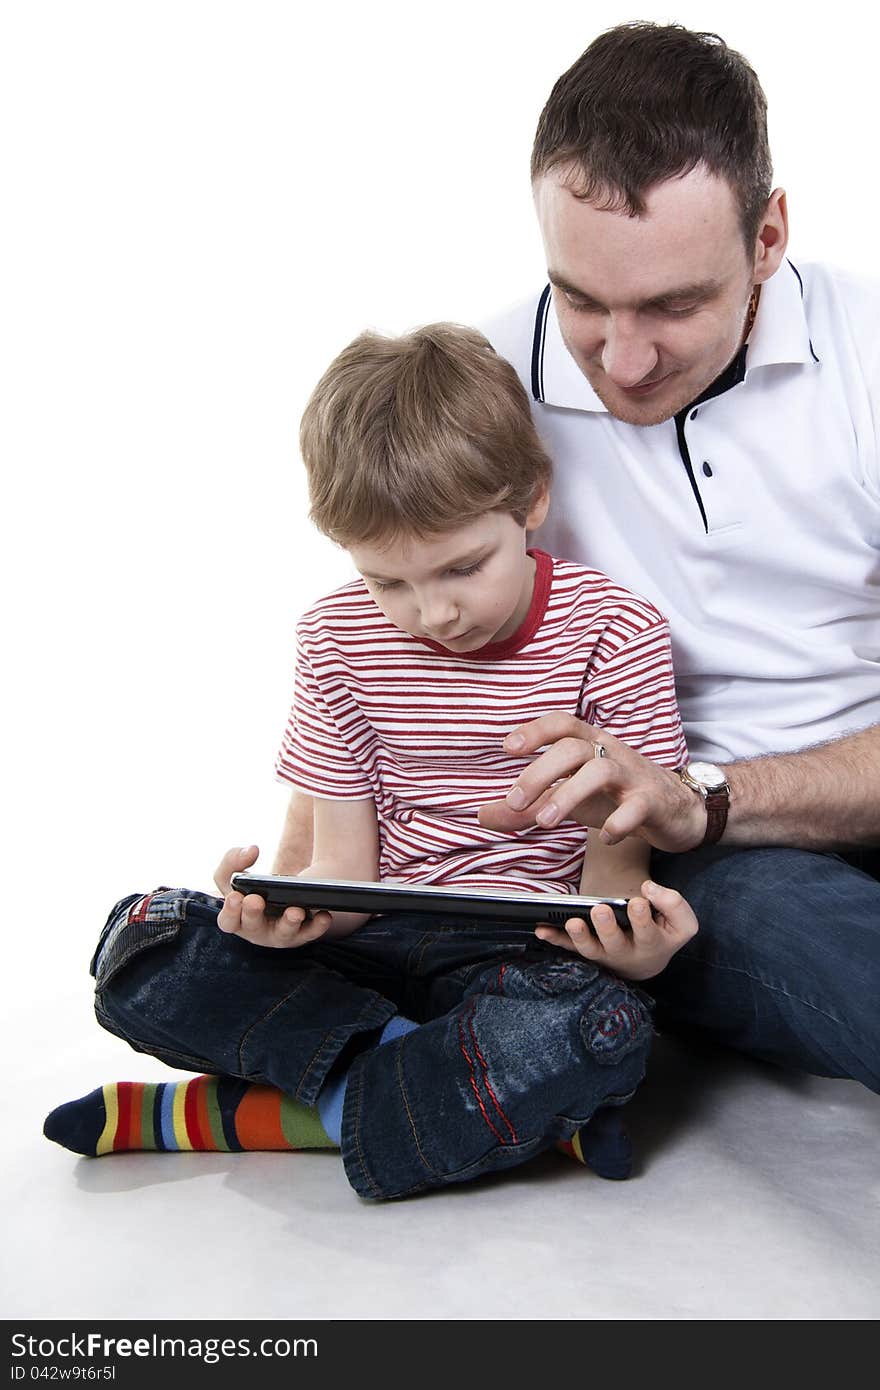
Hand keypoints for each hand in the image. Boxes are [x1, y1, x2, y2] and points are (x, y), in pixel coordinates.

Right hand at [213, 844, 332, 948]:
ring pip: (284, 933)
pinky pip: (311, 932)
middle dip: (253, 914)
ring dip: (289, 922)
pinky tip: (324, 914)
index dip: (230, 911)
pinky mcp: (303, 933)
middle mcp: (257, 931)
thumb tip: (252, 850)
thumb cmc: (255, 886)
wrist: (285, 891)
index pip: (228, 921)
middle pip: (253, 927)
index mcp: (237, 919)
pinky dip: (318, 926)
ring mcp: (281, 934)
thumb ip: (234, 859)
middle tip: (256, 900)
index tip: (236, 896)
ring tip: (295, 911)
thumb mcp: (237, 872)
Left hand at [477, 715, 705, 851]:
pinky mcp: (653, 802)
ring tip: (547, 822)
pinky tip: (603, 837)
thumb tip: (482, 815)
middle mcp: (610, 753)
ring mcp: (633, 776)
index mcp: (589, 745)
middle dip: (541, 772)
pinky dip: (618, 821)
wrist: (676, 810)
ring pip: (601, 770)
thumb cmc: (615, 796)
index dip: (535, 731)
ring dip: (569, 794)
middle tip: (515, 801)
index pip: (561, 724)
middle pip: (573, 748)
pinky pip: (636, 805)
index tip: (509, 747)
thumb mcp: (569, 799)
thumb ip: (528, 806)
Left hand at [535, 880, 697, 980]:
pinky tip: (541, 929)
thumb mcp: (680, 921)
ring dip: (578, 937)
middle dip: (607, 928)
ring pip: (590, 950)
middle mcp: (626, 954)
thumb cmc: (662, 931)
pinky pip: (569, 948)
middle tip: (599, 910)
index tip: (638, 903)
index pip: (649, 932)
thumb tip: (648, 889)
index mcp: (652, 944)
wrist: (647, 958)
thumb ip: (672, 903)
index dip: (642, 918)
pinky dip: (555, 940)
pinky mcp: (586, 952)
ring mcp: (604, 955)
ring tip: (572, 922)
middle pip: (615, 944)